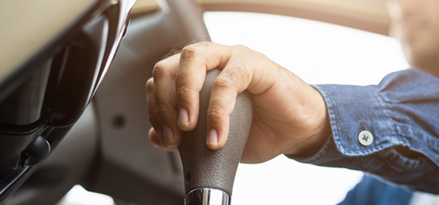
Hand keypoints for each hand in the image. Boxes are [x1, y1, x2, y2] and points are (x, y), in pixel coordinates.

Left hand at [146, 42, 330, 162]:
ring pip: (194, 58)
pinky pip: (228, 80)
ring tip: (187, 126)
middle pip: (171, 64)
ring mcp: (233, 58)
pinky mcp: (256, 64)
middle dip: (164, 101)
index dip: (156, 108)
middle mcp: (212, 60)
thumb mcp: (213, 136)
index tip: (164, 138)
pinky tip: (217, 135)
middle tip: (173, 133)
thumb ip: (185, 135)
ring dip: (184, 95)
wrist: (296, 131)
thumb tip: (156, 136)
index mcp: (198, 75)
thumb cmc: (258, 130)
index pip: (162, 80)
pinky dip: (218, 110)